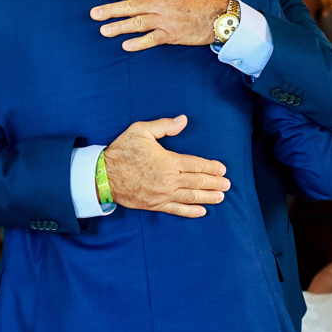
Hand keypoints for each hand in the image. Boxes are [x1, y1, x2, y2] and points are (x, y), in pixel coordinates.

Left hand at [94, 0, 226, 51]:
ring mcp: (165, 22)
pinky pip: (152, 40)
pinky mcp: (172, 35)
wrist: (220, 16)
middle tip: (94, 14)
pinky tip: (126, 45)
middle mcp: (161, 6)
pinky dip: (139, 43)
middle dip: (111, 10)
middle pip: (131, 7)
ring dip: (120, 27)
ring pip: (138, 24)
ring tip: (104, 30)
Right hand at [104, 115, 229, 217]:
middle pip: (198, 182)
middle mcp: (169, 180)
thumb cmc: (122, 151)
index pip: (196, 164)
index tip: (222, 169)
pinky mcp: (155, 205)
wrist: (103, 176)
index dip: (211, 167)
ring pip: (191, 197)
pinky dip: (191, 211)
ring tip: (221, 197)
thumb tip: (183, 120)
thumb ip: (164, 126)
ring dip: (208, 197)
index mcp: (169, 161)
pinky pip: (177, 210)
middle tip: (227, 184)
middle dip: (214, 183)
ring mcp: (163, 194)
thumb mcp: (141, 131)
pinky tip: (202, 212)